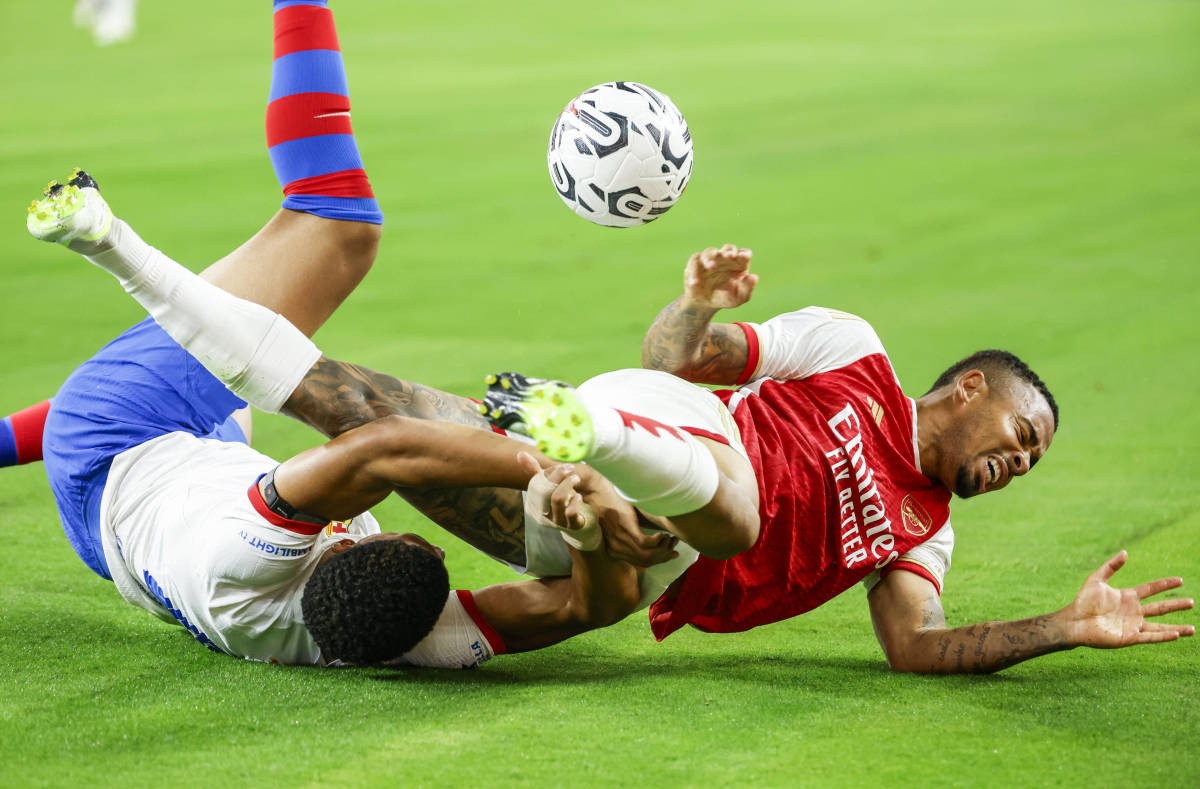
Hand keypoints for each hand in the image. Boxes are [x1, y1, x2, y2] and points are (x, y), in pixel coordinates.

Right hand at [517, 452, 593, 530]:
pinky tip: (578, 497)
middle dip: (558, 475)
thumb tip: (520, 453)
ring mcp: (556, 521)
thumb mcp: (549, 485)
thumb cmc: (561, 500)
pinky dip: (576, 500)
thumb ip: (536, 471)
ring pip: (556, 498)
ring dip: (568, 484)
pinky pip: (571, 512)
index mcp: (534, 503)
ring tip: (576, 479)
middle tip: (570, 468)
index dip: (549, 472)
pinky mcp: (571, 525)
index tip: (563, 466)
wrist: (578, 522)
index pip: (536, 484)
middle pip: (544, 490)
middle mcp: (542, 514)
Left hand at [572, 464, 678, 567]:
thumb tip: (647, 549)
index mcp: (615, 550)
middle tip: (674, 547)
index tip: (671, 554)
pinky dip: (658, 541)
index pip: (642, 563)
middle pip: (647, 561)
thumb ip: (630, 540)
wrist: (596, 492)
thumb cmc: (610, 506)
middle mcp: (616, 549)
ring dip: (663, 548)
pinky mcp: (627, 530)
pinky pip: (647, 543)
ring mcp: (621, 540)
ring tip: (670, 539)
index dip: (659, 560)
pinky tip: (662, 534)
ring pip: (648, 555)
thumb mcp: (618, 527)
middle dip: (664, 556)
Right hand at [682, 244, 757, 310]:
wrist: (705, 304)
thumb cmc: (725, 297)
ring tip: (711, 266)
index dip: (744, 254)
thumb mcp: (738, 298)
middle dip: (729, 251)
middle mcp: (724, 258)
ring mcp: (709, 259)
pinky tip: (695, 283)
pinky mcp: (695, 264)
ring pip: (709, 252)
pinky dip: (694, 272)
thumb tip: (754, 277)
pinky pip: (694, 263)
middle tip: (731, 256)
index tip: (744, 257)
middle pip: (728, 249)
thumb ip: (747, 289)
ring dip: (710, 258)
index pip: (743, 254)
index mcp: (739, 263)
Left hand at [1065, 551, 1194, 647]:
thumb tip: (1125, 552)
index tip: (1180, 580)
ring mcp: (1133, 625)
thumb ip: (1111, 566)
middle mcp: (1133, 611)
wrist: (1074, 621)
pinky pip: (1150, 636)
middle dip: (1176, 605)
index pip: (1151, 589)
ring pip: (1160, 626)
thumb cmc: (1083, 601)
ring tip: (1193, 629)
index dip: (1165, 584)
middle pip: (1160, 607)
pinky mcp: (1130, 637)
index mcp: (1128, 597)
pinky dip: (1163, 636)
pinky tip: (1176, 634)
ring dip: (1177, 627)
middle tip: (1191, 602)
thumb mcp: (1096, 579)